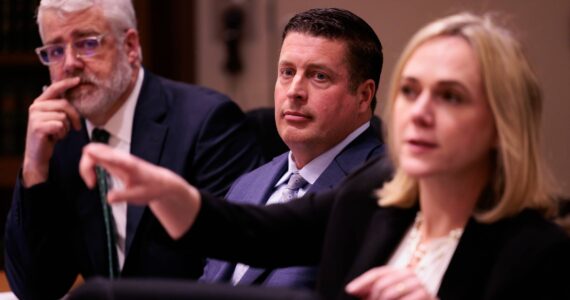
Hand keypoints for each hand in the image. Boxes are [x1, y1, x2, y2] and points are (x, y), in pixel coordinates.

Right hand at [23, 77, 81, 186]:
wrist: (38, 154)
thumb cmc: (50, 135)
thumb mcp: (56, 118)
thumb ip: (61, 108)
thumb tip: (75, 95)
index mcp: (40, 102)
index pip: (54, 88)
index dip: (66, 83)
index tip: (78, 80)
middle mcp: (35, 107)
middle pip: (64, 104)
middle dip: (75, 117)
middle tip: (77, 128)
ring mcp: (35, 116)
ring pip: (63, 117)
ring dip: (66, 128)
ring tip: (58, 133)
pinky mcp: (37, 127)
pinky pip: (60, 125)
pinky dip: (62, 133)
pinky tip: (55, 138)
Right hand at [79, 143, 201, 238]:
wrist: (161, 182)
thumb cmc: (151, 188)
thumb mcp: (137, 196)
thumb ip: (122, 196)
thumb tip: (108, 198)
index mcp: (127, 164)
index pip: (107, 155)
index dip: (93, 158)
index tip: (90, 174)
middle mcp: (121, 157)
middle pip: (94, 149)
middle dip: (85, 165)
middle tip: (91, 183)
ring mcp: (117, 157)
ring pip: (94, 150)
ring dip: (87, 165)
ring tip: (92, 182)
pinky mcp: (115, 159)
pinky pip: (97, 154)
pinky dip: (90, 165)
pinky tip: (95, 178)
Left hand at [345, 266, 435, 299]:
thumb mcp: (390, 295)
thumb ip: (373, 290)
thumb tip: (352, 289)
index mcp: (399, 271)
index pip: (377, 273)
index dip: (362, 281)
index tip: (349, 289)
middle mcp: (409, 274)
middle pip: (382, 283)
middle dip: (372, 297)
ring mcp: (419, 284)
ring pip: (389, 293)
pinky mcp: (425, 295)